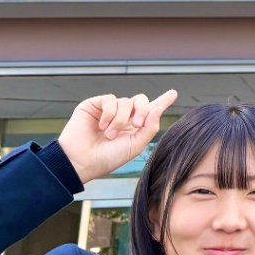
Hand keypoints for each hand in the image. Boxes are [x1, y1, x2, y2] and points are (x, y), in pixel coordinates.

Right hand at [57, 90, 176, 184]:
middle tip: (136, 124)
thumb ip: (149, 128)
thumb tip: (159, 108)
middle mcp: (123, 117)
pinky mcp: (95, 105)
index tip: (173, 93)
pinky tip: (101, 126)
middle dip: (143, 110)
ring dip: (120, 119)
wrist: (81, 161)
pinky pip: (110, 99)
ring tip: (109, 135)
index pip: (150, 111)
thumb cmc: (107, 158)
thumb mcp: (135, 146)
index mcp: (134, 127)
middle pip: (142, 101)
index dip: (162, 102)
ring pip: (126, 101)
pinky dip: (110, 113)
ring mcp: (108, 110)